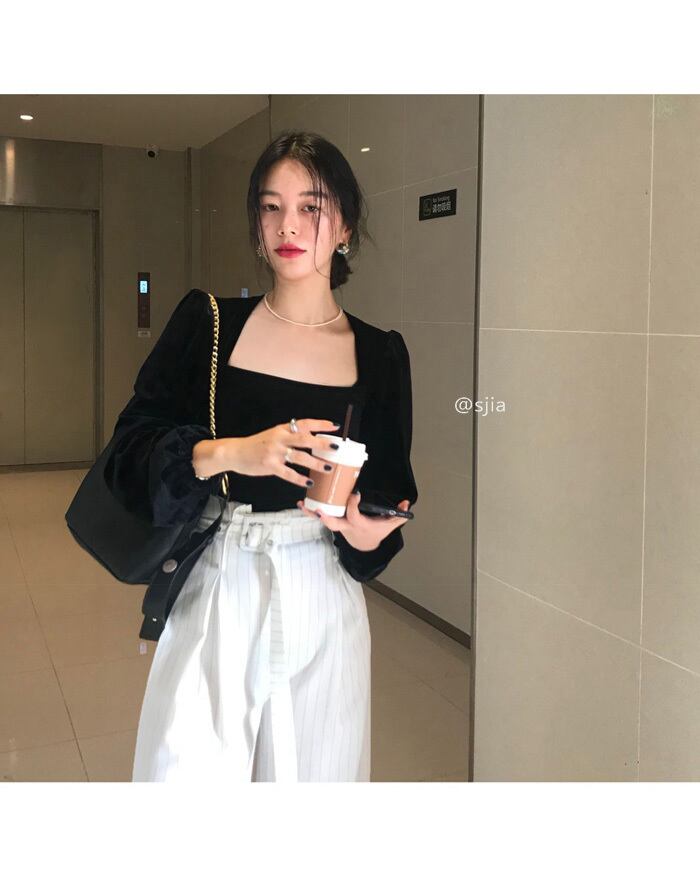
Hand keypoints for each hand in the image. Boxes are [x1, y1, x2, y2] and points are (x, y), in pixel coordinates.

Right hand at [225, 419, 339, 485]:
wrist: (235, 453)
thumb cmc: (256, 445)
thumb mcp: (273, 434)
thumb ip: (290, 435)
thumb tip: (311, 437)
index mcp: (281, 429)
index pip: (304, 423)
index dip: (320, 424)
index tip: (335, 426)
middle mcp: (279, 438)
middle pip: (304, 438)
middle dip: (321, 442)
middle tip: (336, 447)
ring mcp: (274, 452)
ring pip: (299, 457)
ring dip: (315, 463)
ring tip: (328, 468)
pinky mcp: (269, 466)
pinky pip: (288, 473)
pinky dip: (300, 478)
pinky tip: (309, 482)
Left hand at [296, 491, 411, 551]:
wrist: (365, 545)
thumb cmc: (376, 531)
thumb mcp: (389, 525)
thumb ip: (399, 515)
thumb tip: (406, 504)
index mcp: (359, 525)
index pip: (354, 516)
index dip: (353, 506)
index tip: (355, 494)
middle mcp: (346, 526)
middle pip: (333, 524)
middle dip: (326, 517)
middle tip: (319, 509)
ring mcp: (338, 525)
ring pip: (322, 520)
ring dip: (312, 513)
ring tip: (302, 504)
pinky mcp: (332, 522)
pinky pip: (320, 517)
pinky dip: (312, 511)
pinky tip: (303, 504)